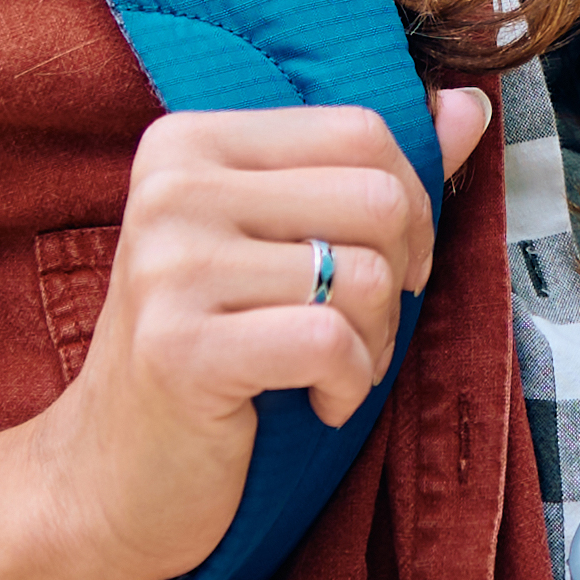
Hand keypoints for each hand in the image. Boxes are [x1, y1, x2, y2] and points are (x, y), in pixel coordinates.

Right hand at [32, 89, 491, 579]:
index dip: (409, 203)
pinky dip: (349, 385)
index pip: (359, 129)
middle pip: (376, 196)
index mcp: (188, 142)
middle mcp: (171, 188)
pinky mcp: (181, 348)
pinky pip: (330, 342)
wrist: (113, 474)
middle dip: (399, 276)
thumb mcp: (284, 245)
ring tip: (331, 370)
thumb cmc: (211, 353)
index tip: (383, 262)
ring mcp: (169, 267)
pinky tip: (317, 403)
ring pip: (364, 274)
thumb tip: (466, 105)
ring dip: (374, 342)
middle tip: (360, 327)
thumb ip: (370, 171)